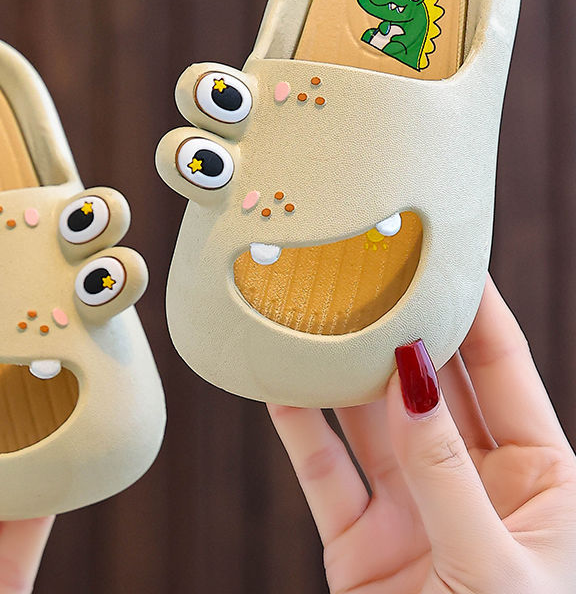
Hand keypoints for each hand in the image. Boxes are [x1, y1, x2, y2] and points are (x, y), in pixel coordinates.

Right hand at [269, 276, 575, 592]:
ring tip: (319, 317)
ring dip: (345, 373)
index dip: (478, 312)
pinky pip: (324, 473)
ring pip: (372, 423)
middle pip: (432, 386)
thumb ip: (446, 471)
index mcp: (540, 483)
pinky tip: (281, 385)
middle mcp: (472, 484)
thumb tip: (411, 379)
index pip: (504, 373)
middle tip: (373, 274)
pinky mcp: (358, 540)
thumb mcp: (494, 564)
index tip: (446, 258)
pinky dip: (299, 429)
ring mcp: (412, 511)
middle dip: (403, 330)